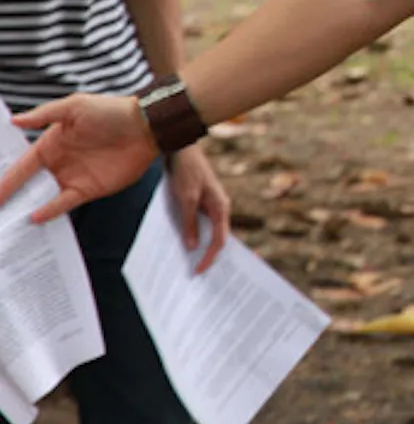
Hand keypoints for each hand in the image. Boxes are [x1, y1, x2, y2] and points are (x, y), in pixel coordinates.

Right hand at [0, 94, 156, 222]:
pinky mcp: (89, 189)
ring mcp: (72, 177)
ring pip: (42, 196)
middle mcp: (58, 163)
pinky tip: (34, 218)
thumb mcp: (76, 106)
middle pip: (28, 184)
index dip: (5, 178)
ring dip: (25, 207)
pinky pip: (64, 203)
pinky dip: (49, 211)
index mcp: (51, 143)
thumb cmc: (112, 111)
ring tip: (5, 222)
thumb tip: (15, 120)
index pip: (22, 165)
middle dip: (10, 197)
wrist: (147, 127)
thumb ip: (45, 115)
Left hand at [166, 145, 230, 272]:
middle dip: (208, 256)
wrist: (181, 150)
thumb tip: (193, 246)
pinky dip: (192, 235)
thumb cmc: (186, 172)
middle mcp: (219, 209)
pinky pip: (199, 224)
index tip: (198, 271)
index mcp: (221, 207)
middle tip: (196, 273)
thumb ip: (190, 222)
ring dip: (199, 246)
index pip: (219, 240)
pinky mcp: (200, 204)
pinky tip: (182, 243)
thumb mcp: (185, 199)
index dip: (210, 257)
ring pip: (208, 232)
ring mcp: (210, 206)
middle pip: (217, 238)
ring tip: (188, 262)